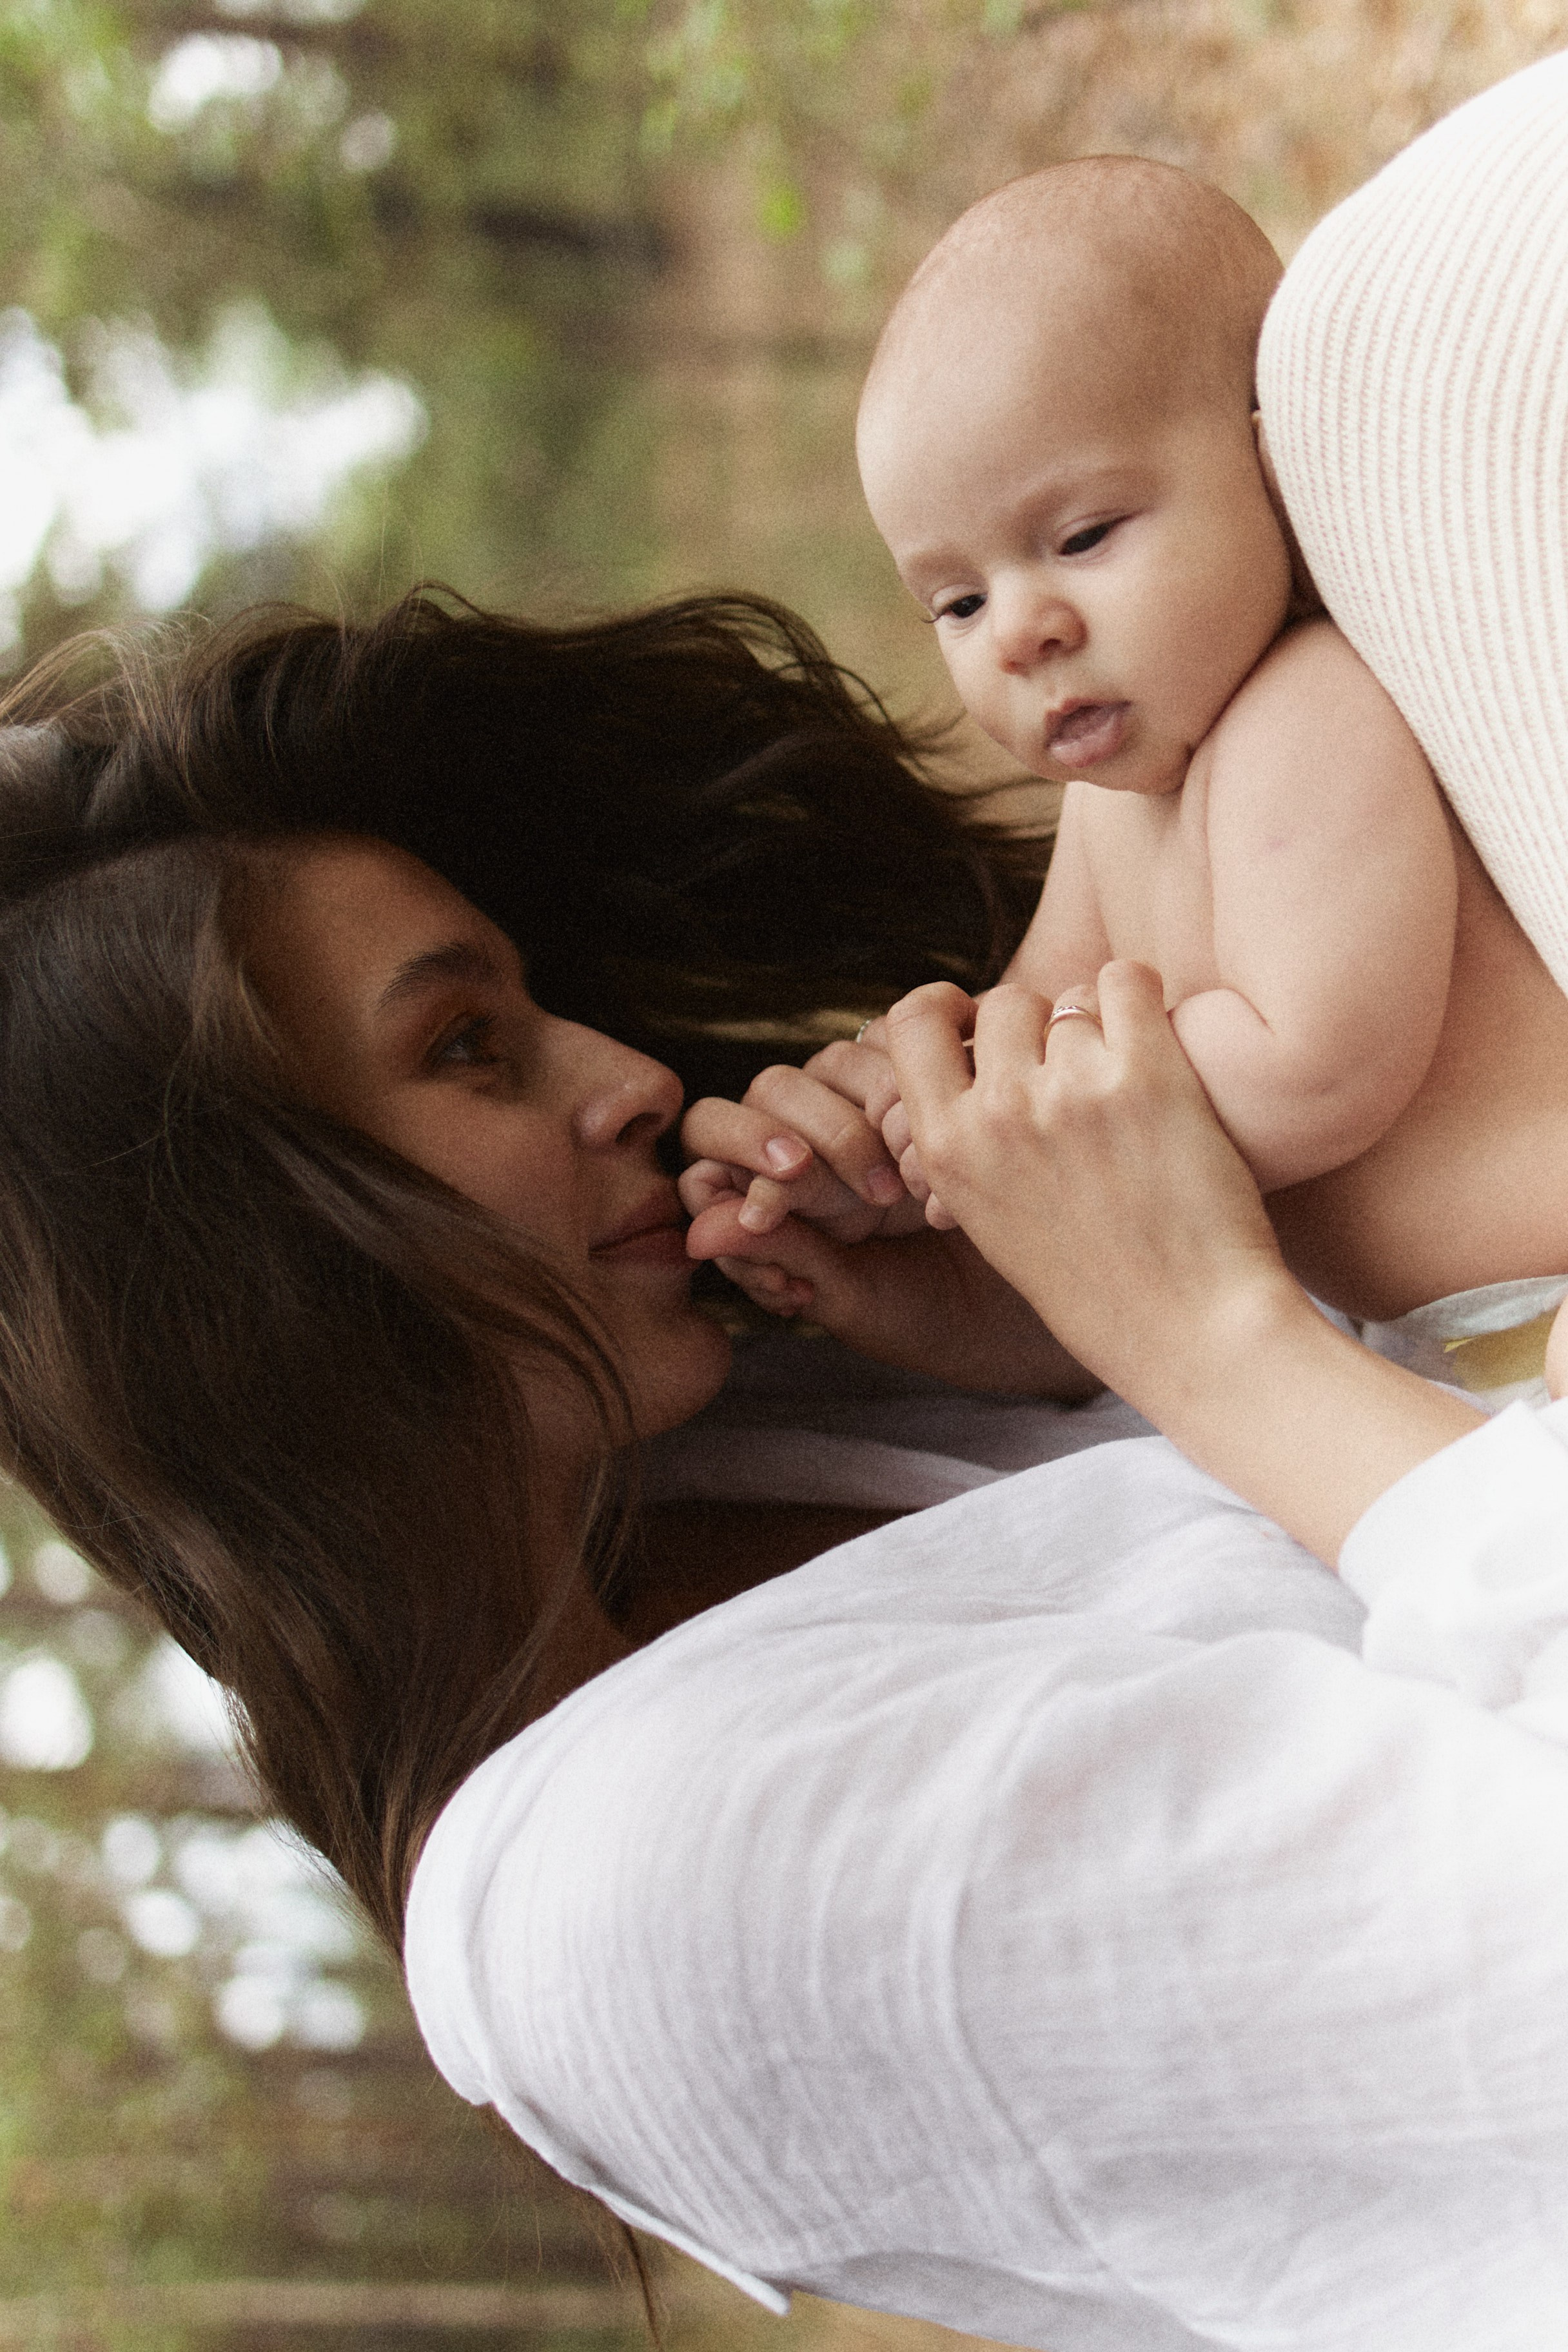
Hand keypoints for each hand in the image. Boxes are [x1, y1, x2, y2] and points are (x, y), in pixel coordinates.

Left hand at [680, 1049, 1092, 1396]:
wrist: (1032, 1304)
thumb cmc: (928, 1315)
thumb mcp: (851, 1296)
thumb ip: (781, 1257)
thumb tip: (699, 1232)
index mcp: (773, 1190)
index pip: (713, 1139)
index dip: (736, 1158)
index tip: (777, 1203)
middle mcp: (812, 1136)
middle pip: (769, 1088)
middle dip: (809, 1135)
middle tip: (864, 1189)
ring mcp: (867, 1102)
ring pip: (831, 1062)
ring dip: (868, 1118)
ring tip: (911, 1189)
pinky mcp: (926, 1075)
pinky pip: (901, 1044)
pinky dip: (917, 1090)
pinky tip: (942, 1153)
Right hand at [885, 962, 1484, 1558]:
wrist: (1190, 1329)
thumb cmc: (1098, 1285)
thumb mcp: (993, 1221)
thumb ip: (972, 1142)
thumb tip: (975, 1066)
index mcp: (947, 1149)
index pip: (911, 1022)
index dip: (947, 1006)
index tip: (977, 1016)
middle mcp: (998, 1112)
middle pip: (1004, 1002)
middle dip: (1040, 1025)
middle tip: (1079, 1070)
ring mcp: (1070, 1090)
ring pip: (1072, 998)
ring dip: (1102, 1026)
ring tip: (1130, 1089)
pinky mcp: (1146, 1077)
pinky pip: (1128, 981)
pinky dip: (1143, 1000)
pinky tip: (1161, 1045)